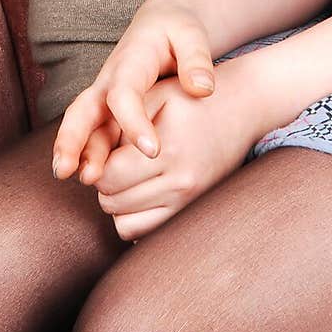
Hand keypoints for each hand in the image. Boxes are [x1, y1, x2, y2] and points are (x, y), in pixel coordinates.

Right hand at [52, 0, 216, 181]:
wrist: (163, 22)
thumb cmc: (177, 29)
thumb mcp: (190, 34)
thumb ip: (197, 59)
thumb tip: (202, 90)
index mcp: (130, 62)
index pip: (125, 94)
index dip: (134, 122)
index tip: (153, 151)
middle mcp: (108, 81)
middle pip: (82, 109)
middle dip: (72, 139)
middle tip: (68, 169)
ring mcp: (104, 97)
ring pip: (82, 126)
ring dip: (74, 152)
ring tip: (71, 178)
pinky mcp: (107, 110)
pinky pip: (91, 134)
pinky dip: (85, 155)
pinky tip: (90, 178)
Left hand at [91, 57, 270, 240]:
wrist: (243, 107)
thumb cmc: (190, 98)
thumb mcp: (153, 97)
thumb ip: (117, 125)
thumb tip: (88, 165)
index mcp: (168, 149)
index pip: (108, 177)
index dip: (97, 164)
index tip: (106, 149)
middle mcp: (181, 180)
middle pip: (112, 203)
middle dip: (105, 183)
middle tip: (118, 160)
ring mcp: (189, 200)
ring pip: (124, 224)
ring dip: (118, 203)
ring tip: (129, 177)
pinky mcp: (192, 210)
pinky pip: (145, 234)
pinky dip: (134, 219)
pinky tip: (141, 193)